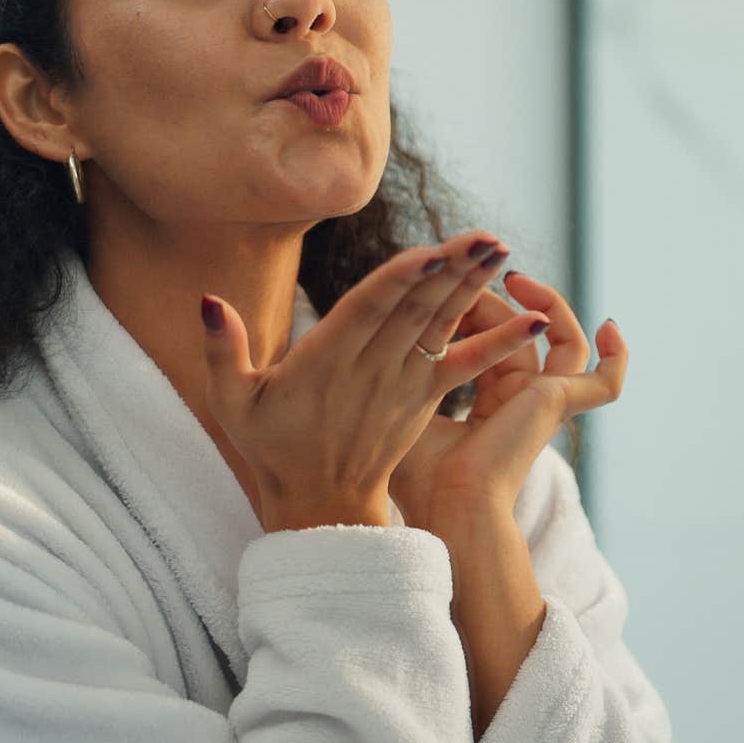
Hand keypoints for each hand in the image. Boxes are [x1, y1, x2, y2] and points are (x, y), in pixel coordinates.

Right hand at [199, 231, 549, 531]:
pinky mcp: (426, 397)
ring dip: (475, 288)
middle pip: (417, 310)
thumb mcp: (231, 403)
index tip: (429, 252)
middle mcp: (374, 370)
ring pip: (443, 325)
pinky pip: (469, 365)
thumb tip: (207, 299)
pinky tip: (536, 322)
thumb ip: (221, 350)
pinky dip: (502, 343)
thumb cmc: (270, 446)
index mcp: (327, 364)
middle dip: (452, 272)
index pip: (368, 312)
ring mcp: (405, 383)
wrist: (321, 505)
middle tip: (487, 237)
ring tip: (503, 251)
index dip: (400, 281)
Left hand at [390, 270, 627, 526]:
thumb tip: (401, 334)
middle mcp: (521, 404)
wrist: (450, 506)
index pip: (492, 344)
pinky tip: (609, 327)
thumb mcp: (414, 404)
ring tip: (518, 279)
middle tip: (465, 281)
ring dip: (548, 304)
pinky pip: (605, 381)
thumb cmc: (423, 474)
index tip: (448, 290)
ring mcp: (545, 405)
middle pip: (521, 334)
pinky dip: (617, 357)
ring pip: (564, 342)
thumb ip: (418, 371)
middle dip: (495, 301)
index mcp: (489, 408)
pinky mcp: (560, 404)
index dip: (475, 312)